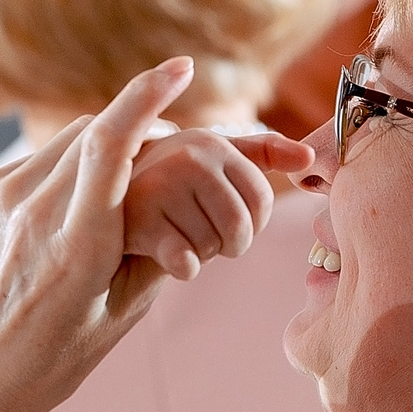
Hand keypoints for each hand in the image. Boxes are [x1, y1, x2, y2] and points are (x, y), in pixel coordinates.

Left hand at [0, 60, 200, 411]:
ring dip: (104, 140)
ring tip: (133, 163)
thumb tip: (183, 202)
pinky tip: (85, 191)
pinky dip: (71, 163)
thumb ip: (153, 252)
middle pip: (93, 131)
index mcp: (77, 244)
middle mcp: (33, 212)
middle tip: (173, 128)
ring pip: (65, 142)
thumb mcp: (117, 315)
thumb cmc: (50, 362)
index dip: (149, 94)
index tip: (181, 68)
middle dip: (137, 120)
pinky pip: (38, 163)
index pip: (112, 141)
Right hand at [123, 127, 313, 279]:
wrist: (103, 196)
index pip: (261, 201)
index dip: (252, 223)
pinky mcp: (140, 222)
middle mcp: (188, 157)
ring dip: (201, 253)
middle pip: (240, 227)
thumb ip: (263, 154)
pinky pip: (186, 264)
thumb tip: (309, 160)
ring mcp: (160, 187)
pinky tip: (166, 253)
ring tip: (178, 233)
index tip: (229, 220)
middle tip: (204, 233)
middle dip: (228, 243)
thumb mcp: (214, 157)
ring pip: (211, 248)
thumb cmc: (172, 181)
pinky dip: (183, 269)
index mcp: (213, 142)